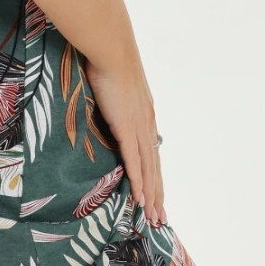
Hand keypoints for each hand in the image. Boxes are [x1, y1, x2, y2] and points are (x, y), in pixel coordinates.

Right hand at [85, 56, 166, 227]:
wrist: (110, 47)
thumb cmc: (108, 58)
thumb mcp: (115, 82)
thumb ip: (113, 97)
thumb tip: (105, 101)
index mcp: (145, 113)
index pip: (152, 151)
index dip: (155, 174)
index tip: (157, 193)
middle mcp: (146, 123)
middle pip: (155, 166)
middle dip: (157, 193)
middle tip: (159, 218)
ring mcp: (137, 126)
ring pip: (148, 169)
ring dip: (151, 195)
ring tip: (152, 217)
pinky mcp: (126, 126)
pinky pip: (134, 161)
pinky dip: (138, 182)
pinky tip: (140, 199)